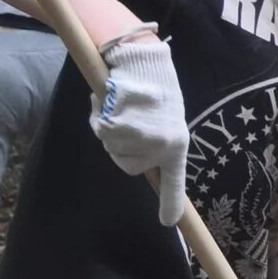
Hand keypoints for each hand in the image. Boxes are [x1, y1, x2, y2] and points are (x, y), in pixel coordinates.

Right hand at [91, 33, 189, 226]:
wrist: (138, 55)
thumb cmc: (149, 82)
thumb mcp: (161, 115)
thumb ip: (154, 139)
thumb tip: (144, 159)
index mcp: (177, 144)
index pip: (174, 181)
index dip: (171, 202)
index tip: (170, 222)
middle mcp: (164, 146)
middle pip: (130, 166)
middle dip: (121, 146)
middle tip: (126, 117)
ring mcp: (144, 139)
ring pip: (114, 149)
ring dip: (109, 128)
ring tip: (120, 103)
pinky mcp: (123, 127)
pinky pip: (103, 132)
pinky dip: (99, 116)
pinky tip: (110, 97)